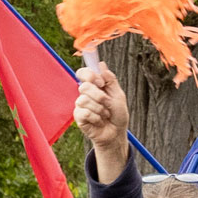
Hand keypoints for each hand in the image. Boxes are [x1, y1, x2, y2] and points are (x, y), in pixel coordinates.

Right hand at [73, 62, 132, 179]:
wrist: (116, 133)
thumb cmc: (117, 115)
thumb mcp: (118, 95)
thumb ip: (110, 80)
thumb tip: (101, 64)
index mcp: (94, 86)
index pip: (83, 73)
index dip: (89, 74)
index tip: (100, 82)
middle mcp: (85, 94)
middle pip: (84, 86)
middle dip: (100, 95)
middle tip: (108, 103)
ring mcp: (80, 106)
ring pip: (84, 100)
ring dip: (100, 109)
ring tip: (105, 115)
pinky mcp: (78, 117)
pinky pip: (84, 113)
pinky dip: (96, 118)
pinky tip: (99, 122)